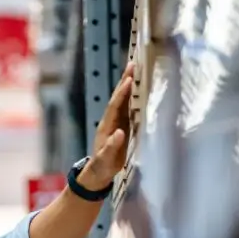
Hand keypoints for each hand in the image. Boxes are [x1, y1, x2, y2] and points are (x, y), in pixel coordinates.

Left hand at [80, 62, 134, 189]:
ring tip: (136, 69)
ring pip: (123, 100)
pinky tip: (139, 88)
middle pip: (118, 97)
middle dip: (125, 81)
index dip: (122, 93)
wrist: (98, 173)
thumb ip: (112, 147)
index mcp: (107, 126)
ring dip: (128, 85)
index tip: (129, 79)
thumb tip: (120, 133)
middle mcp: (111, 121)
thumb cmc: (102, 167)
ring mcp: (116, 122)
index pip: (115, 106)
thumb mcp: (105, 159)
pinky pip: (128, 107)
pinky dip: (133, 96)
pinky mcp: (122, 126)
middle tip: (133, 64)